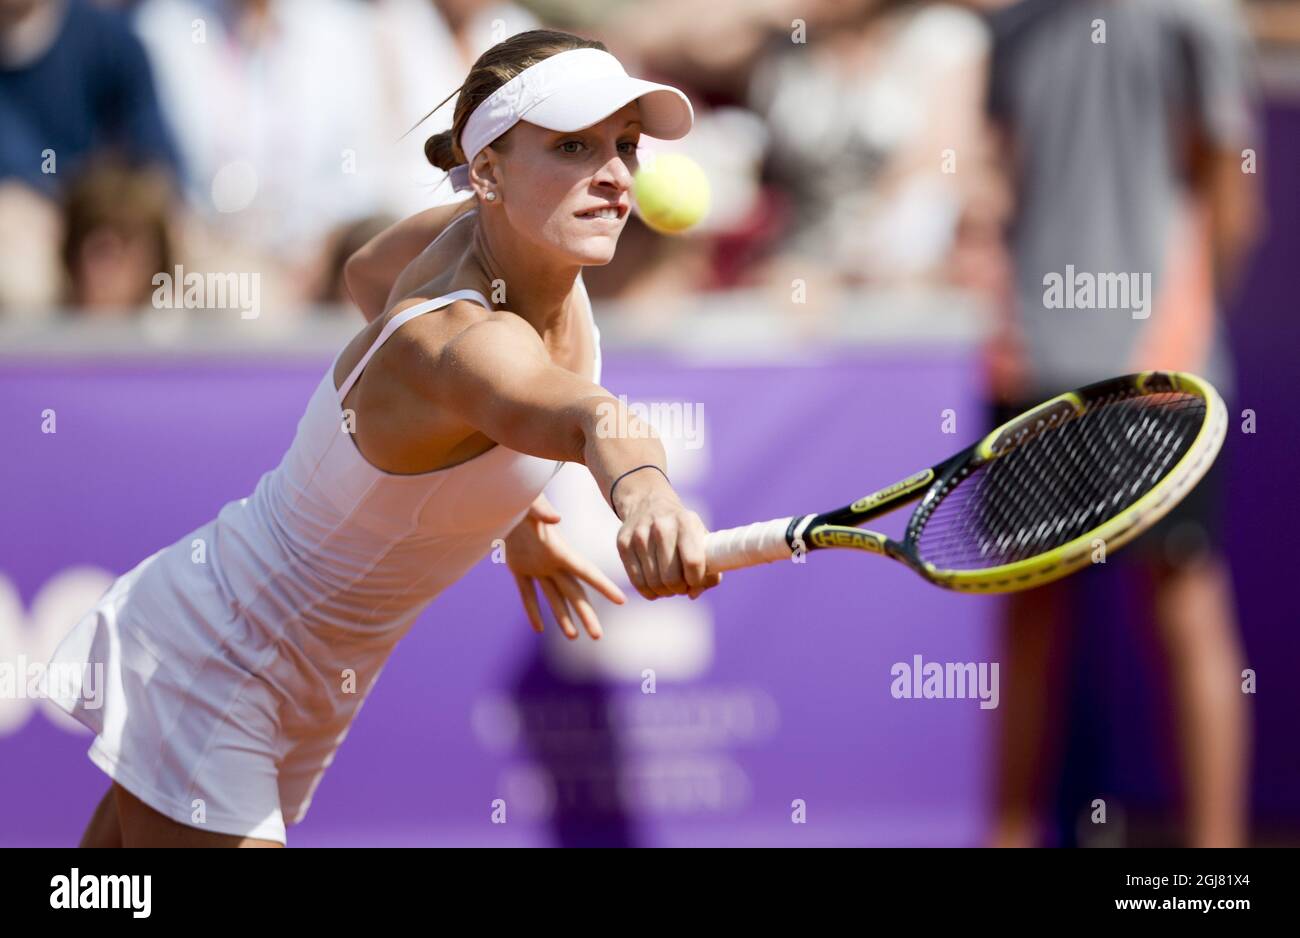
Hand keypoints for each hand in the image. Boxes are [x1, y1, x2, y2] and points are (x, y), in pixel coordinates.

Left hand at [505, 493, 625, 639]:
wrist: (500, 498)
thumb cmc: (519, 495)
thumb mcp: (530, 502)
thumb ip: (542, 509)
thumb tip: (556, 518)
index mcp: (559, 549)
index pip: (586, 571)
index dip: (603, 586)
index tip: (622, 600)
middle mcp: (552, 561)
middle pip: (574, 592)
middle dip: (587, 615)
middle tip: (598, 637)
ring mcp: (536, 565)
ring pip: (554, 597)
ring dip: (563, 617)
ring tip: (573, 638)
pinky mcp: (518, 567)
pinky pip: (527, 594)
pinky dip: (532, 610)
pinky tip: (539, 628)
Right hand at [616, 491, 722, 600]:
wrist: (647, 503)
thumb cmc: (681, 527)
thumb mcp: (700, 536)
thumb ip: (709, 566)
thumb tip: (693, 594)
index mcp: (685, 523)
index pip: (693, 562)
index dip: (697, 580)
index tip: (695, 582)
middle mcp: (661, 527)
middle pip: (671, 577)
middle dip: (680, 589)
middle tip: (682, 587)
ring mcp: (639, 536)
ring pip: (653, 583)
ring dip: (665, 592)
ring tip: (669, 586)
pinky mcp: (623, 545)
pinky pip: (637, 582)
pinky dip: (649, 592)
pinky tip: (655, 587)